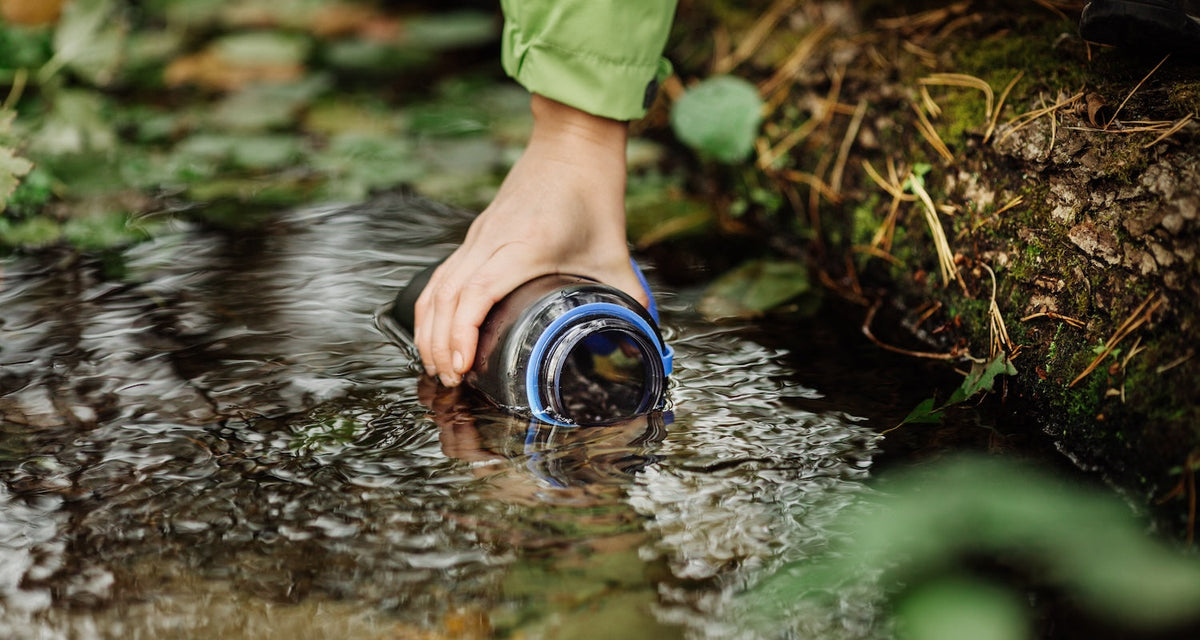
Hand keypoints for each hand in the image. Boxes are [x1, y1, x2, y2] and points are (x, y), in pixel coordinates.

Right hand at [414, 94, 647, 386]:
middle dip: (440, 343)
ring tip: (439, 365)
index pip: (477, 292)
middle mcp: (492, 240)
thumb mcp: (615, 251)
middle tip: (450, 381)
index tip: (462, 365)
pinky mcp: (476, 235)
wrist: (572, 144)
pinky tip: (435, 330)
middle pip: (447, 297)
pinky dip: (433, 307)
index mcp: (524, 245)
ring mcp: (479, 236)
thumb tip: (643, 338)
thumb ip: (628, 297)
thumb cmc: (591, 191)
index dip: (462, 332)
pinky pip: (442, 275)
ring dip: (430, 329)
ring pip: (437, 286)